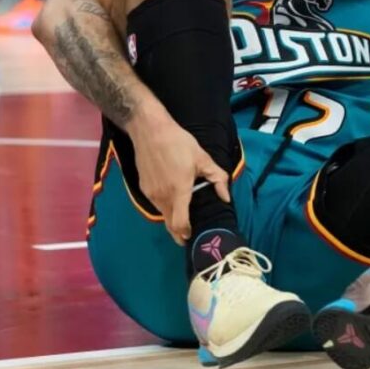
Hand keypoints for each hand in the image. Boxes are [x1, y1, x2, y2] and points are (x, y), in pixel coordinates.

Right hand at [131, 122, 230, 245]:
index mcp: (179, 192)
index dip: (185, 234)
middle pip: (169, 224)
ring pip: (162, 214)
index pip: (180, 224)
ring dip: (171, 218)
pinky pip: (155, 204)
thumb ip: (217, 179)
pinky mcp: (143, 188)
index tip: (192, 237)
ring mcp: (151, 193)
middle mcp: (162, 197)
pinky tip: (171, 198)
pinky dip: (164, 207)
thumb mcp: (203, 158)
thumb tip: (226, 197)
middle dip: (178, 233)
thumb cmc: (179, 143)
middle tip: (188, 235)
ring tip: (182, 214)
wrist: (150, 130)